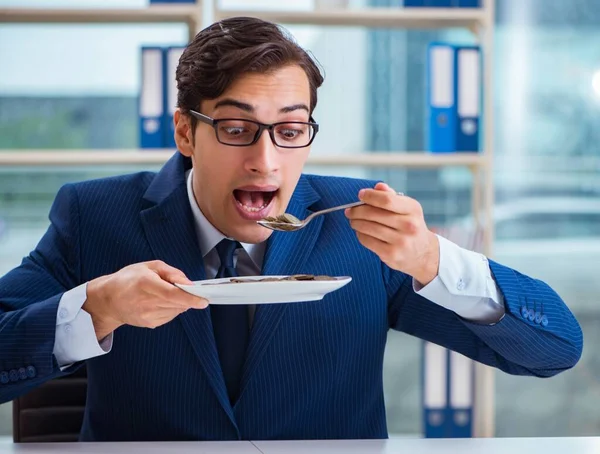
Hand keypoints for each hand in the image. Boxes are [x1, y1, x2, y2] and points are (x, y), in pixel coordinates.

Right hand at [84, 260, 207, 340]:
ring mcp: (146, 316)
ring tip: (169, 294)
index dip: (190, 298)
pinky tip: (163, 302)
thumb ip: (172, 272)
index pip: (172, 294)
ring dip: (180, 303)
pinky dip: (172, 309)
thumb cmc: (129, 279)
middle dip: (189, 299)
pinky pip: (170, 317)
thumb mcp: (150, 266)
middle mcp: (145, 302)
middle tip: (193, 292)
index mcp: (145, 284)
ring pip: (176, 311)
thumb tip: (189, 283)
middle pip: (177, 304)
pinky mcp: (148, 324)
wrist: (108, 300)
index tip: (204, 300)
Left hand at [345, 182, 439, 285]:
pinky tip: (360, 232)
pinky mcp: (391, 254)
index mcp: (413, 209)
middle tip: (350, 210)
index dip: (370, 196)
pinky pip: (368, 240)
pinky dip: (360, 234)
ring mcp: (401, 241)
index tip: (360, 195)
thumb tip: (378, 186)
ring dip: (356, 222)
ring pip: (369, 227)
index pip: (387, 200)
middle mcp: (409, 225)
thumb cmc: (409, 226)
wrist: (422, 253)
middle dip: (357, 210)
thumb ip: (392, 196)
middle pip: (374, 213)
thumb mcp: (407, 209)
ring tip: (353, 220)